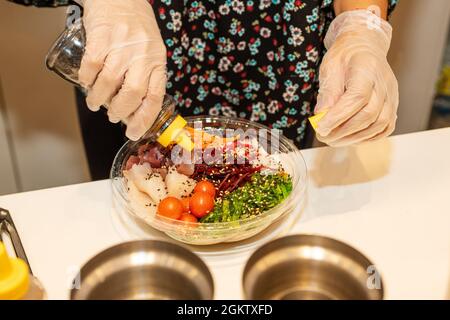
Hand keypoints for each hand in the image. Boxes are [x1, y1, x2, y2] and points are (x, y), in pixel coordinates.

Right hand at [79, 0, 166, 140]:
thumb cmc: (136, 28)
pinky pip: (92, 65)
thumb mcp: (151, 51)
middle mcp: (143, 54)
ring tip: (94, 103)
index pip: (155, 96)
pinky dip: (87, 79)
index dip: (144, 119)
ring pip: (110, 82)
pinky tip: (86, 83)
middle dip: (120, 111)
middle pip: (133, 93)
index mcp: (157, 61)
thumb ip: (147, 75)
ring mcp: (123, 45)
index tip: (134, 133)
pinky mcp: (102, 35)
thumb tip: (136, 109)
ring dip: (99, 99)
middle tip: (112, 117)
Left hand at [315, 10, 398, 146]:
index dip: (338, 117)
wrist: (364, 46)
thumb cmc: (345, 56)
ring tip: (334, 140)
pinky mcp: (393, 105)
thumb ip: (328, 91)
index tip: (321, 128)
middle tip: (323, 137)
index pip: (357, 98)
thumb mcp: (330, 67)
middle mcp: (384, 83)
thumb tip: (321, 116)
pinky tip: (351, 138)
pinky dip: (368, 137)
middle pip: (369, 114)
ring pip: (379, 124)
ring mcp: (392, 95)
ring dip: (355, 137)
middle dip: (344, 131)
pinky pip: (386, 127)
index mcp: (367, 69)